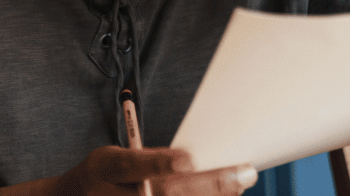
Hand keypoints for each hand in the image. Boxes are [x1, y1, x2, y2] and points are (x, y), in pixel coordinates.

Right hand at [53, 146, 255, 195]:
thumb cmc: (105, 177)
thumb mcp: (115, 158)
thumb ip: (147, 159)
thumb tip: (193, 160)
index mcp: (108, 169)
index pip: (135, 165)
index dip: (161, 163)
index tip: (189, 160)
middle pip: (166, 193)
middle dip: (210, 184)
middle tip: (244, 173)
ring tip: (240, 185)